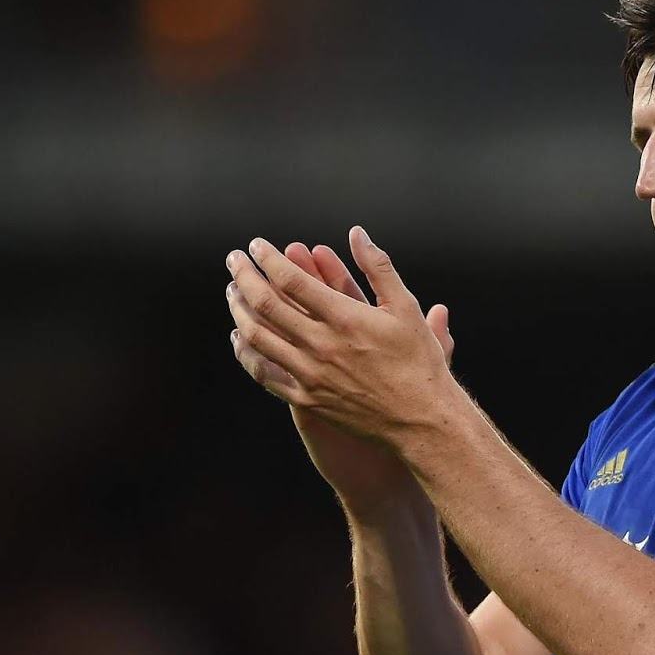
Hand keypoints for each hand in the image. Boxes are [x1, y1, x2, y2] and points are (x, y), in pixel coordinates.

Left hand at [227, 228, 455, 498]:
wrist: (420, 419)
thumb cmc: (418, 361)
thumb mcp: (405, 308)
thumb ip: (378, 268)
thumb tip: (358, 234)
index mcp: (345, 318)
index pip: (291, 280)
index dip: (269, 259)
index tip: (257, 246)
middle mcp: (322, 345)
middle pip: (266, 304)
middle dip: (244, 276)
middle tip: (234, 261)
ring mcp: (310, 374)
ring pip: (257, 337)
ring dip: (239, 310)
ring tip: (234, 293)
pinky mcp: (307, 399)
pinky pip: (264, 373)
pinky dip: (245, 353)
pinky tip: (241, 338)